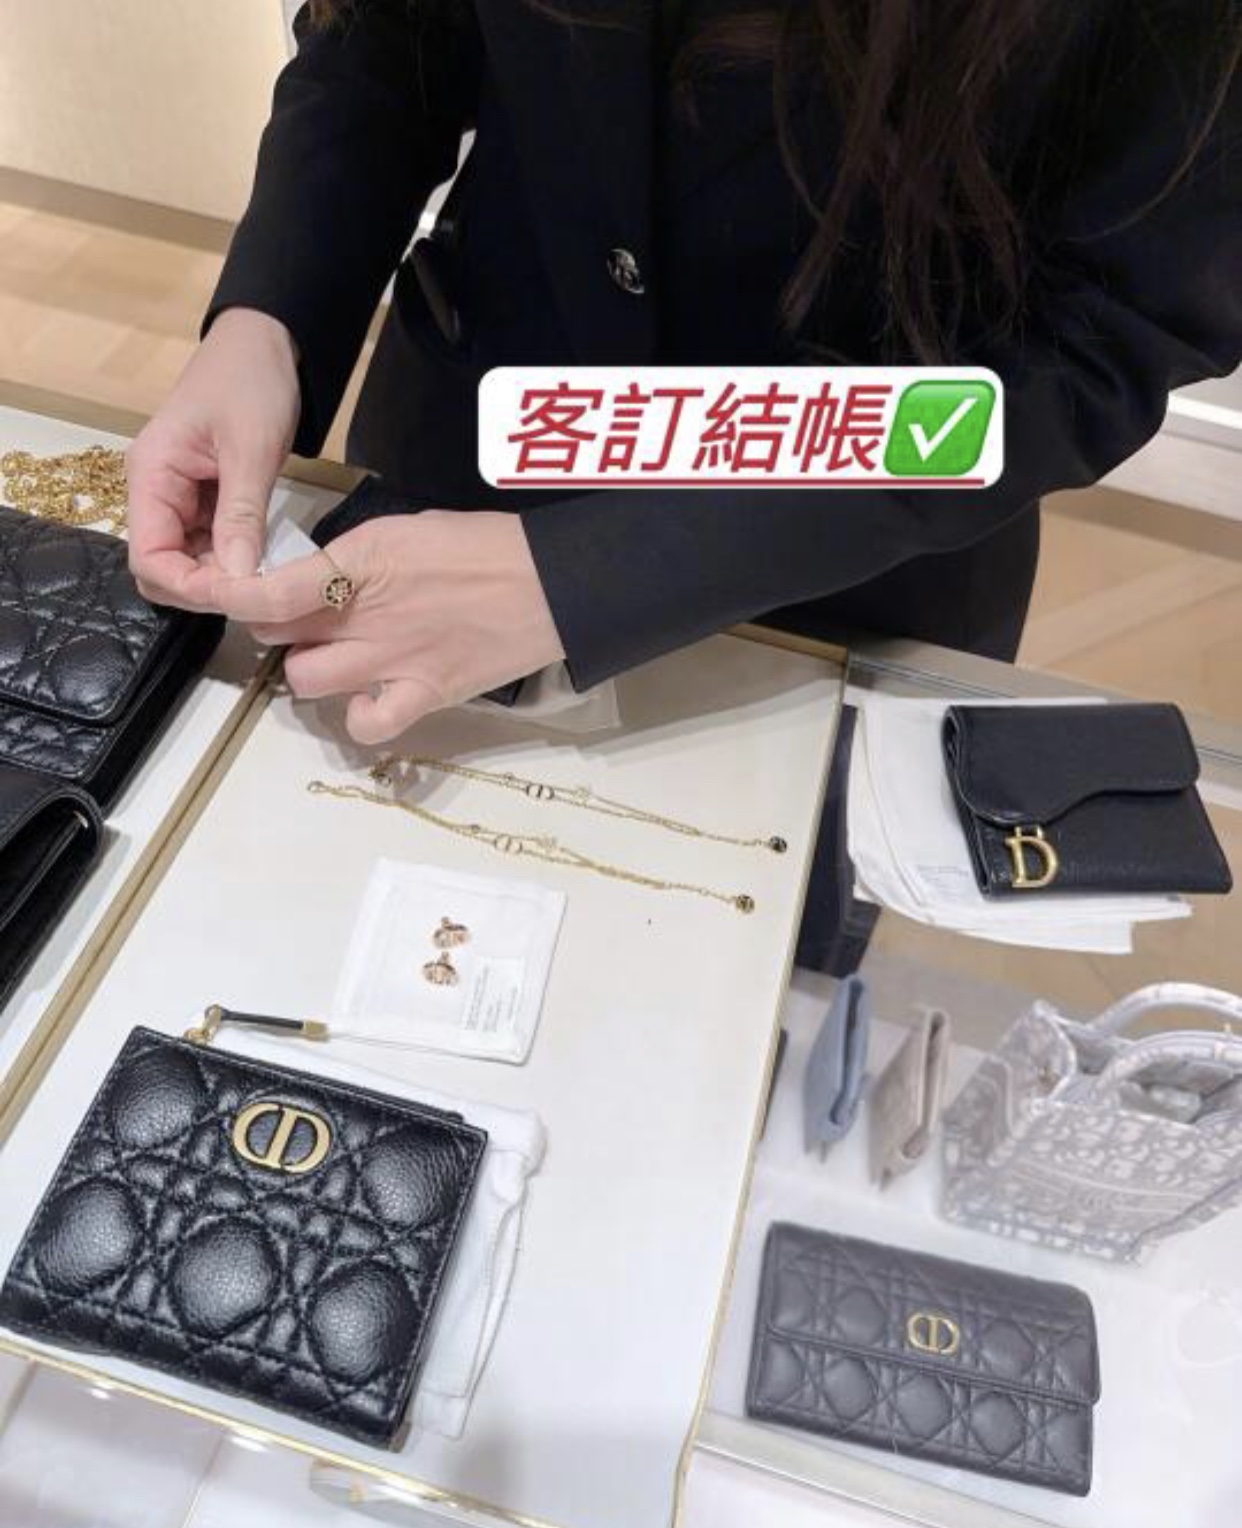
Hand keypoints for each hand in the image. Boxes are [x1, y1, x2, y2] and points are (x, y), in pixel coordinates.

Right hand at [126, 308, 299, 607]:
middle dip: (204, 588)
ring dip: (221, 576)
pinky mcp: (201, 498)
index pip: (148, 557)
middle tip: (257, 594)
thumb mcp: (252, 450)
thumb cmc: (251, 382)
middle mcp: (154, 491)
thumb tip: (241, 580)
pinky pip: (208, 543)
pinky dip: (233, 557)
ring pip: (187, 560)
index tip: (236, 596)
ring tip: (267, 579)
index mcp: (150, 475)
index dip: (187, 586)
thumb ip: (242, 516)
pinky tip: (264, 559)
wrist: (264, 343)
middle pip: (162, 567)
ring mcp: (177, 496)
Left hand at [212, 511, 565, 743]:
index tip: (229, 598)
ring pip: (306, 680)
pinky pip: (367, 724)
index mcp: (358, 562)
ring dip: (309, 669)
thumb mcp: (405, 529)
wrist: (549, 583)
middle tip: (304, 620)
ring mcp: (392, 661)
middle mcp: (364, 615)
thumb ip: (355, 558)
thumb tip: (322, 580)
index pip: (268, 594)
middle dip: (278, 629)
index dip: (234, 600)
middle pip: (278, 638)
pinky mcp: (424, 695)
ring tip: (336, 657)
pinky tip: (369, 698)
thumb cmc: (483, 546)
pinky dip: (360, 716)